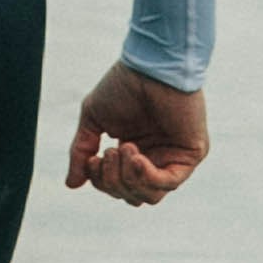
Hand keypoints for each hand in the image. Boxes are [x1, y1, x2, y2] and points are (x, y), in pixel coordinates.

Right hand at [66, 59, 208, 208]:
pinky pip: (169, 183)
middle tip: (109, 152)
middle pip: (132, 196)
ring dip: (128, 178)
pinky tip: (136, 155)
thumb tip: (71, 185)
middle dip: (113, 181)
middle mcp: (155, 158)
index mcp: (134, 152)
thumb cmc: (124, 85)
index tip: (94, 159)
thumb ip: (82, 151)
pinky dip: (147, 176)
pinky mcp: (191, 154)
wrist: (150, 65)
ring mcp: (174, 158)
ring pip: (149, 196)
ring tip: (122, 148)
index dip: (101, 181)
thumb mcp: (93, 120)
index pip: (117, 187)